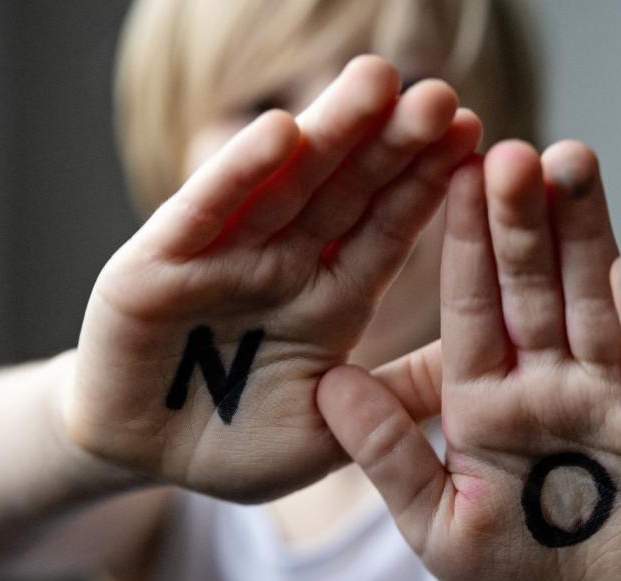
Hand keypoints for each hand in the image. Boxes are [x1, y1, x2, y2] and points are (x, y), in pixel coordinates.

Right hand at [63, 56, 481, 500]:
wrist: (136, 458)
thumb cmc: (235, 445)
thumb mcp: (330, 429)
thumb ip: (396, 399)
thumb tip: (484, 379)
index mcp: (329, 299)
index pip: (385, 231)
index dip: (426, 185)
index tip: (474, 136)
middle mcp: (282, 264)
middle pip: (344, 192)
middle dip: (390, 143)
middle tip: (437, 93)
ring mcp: (221, 257)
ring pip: (283, 186)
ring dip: (328, 134)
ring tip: (377, 81)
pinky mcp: (156, 264)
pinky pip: (205, 213)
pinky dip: (238, 174)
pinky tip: (281, 133)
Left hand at [319, 141, 620, 580]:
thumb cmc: (514, 565)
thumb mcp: (436, 523)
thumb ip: (388, 456)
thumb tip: (327, 386)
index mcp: (482, 396)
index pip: (471, 306)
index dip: (464, 243)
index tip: (451, 173)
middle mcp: (547, 378)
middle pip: (532, 287)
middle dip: (522, 221)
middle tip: (510, 149)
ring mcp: (610, 395)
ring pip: (594, 304)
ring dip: (585, 238)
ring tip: (573, 165)